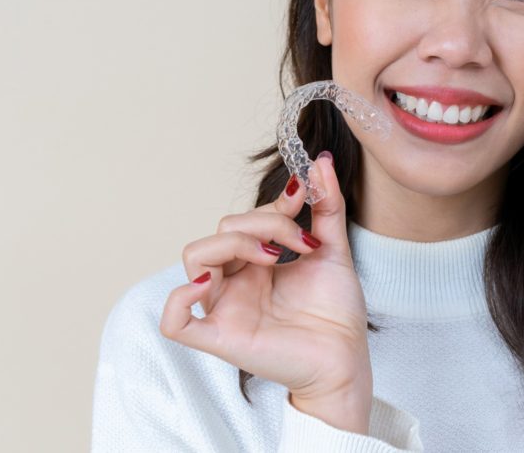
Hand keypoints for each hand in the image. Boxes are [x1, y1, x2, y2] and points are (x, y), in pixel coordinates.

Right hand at [160, 153, 372, 432]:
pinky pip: (175, 321)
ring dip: (233, 244)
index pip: (244, 218)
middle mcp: (235, 281)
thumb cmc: (336, 312)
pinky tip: (210, 284)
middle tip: (300, 244)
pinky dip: (180, 299)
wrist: (348, 361)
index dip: (272, 205)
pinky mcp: (221, 338)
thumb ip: (326, 206)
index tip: (304, 199)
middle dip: (263, 224)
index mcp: (255, 262)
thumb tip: (321, 161)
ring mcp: (225, 307)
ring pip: (195, 258)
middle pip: (221, 231)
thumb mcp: (334, 249)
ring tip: (273, 259)